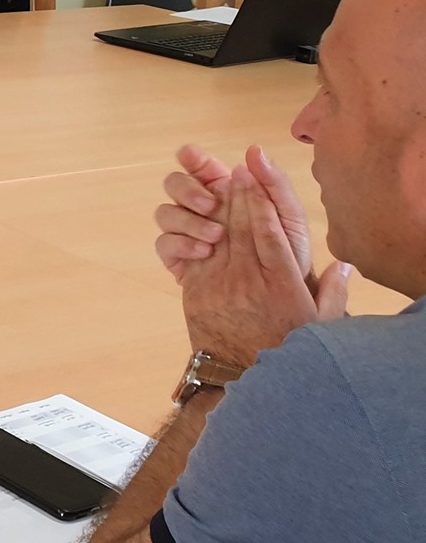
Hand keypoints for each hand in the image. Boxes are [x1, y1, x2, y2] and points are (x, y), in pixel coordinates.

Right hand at [154, 145, 312, 281]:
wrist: (281, 295)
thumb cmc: (287, 251)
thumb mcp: (289, 216)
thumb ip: (274, 183)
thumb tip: (253, 151)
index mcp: (224, 190)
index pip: (198, 165)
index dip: (190, 157)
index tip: (192, 157)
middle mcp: (199, 207)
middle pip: (173, 184)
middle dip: (187, 190)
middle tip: (210, 205)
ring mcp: (185, 231)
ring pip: (165, 212)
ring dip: (188, 221)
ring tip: (216, 237)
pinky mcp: (176, 256)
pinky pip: (164, 242)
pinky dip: (181, 244)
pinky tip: (204, 253)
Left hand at [180, 163, 348, 365]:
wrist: (237, 373)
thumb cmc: (284, 346)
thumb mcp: (320, 325)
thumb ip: (335, 294)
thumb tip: (345, 266)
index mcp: (281, 285)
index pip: (270, 234)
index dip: (262, 203)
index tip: (259, 179)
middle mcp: (249, 280)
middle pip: (244, 228)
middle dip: (242, 195)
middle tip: (242, 169)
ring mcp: (220, 284)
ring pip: (221, 236)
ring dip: (222, 207)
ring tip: (225, 182)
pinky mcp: (197, 290)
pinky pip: (199, 253)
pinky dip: (201, 230)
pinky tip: (205, 214)